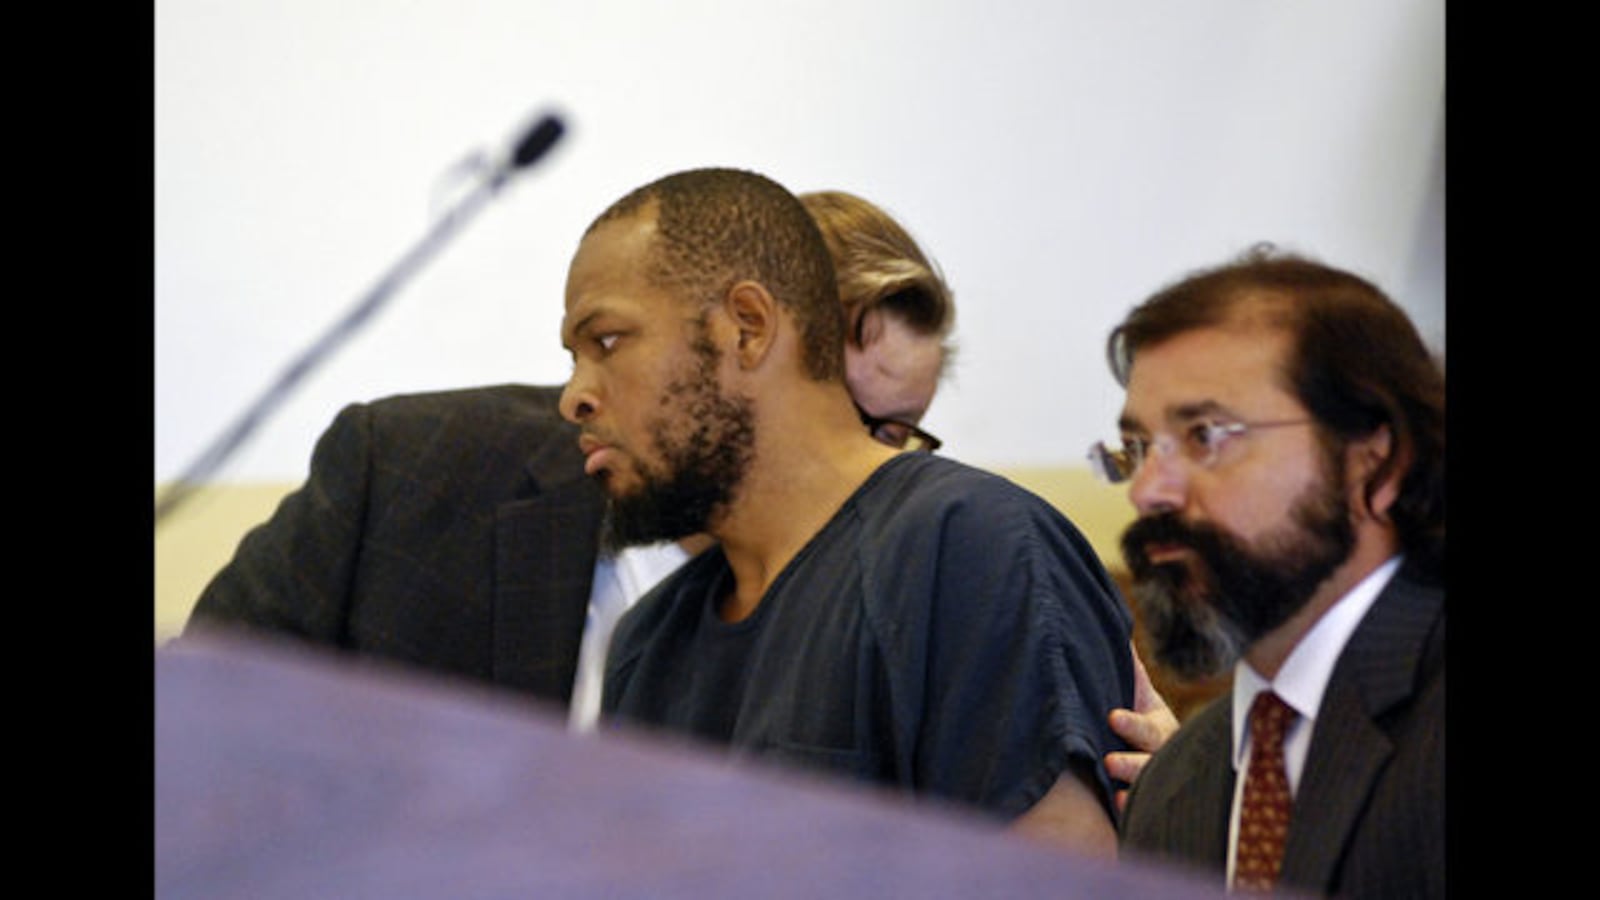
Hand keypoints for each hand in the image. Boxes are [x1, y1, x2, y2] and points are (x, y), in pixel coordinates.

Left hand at [1105, 640, 1179, 812]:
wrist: (1155, 750)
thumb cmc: (1140, 714)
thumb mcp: (1140, 693)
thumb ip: (1130, 668)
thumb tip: (1117, 630)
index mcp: (1159, 726)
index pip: (1149, 727)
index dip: (1132, 724)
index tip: (1112, 717)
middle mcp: (1162, 756)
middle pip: (1152, 761)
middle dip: (1132, 762)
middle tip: (1108, 760)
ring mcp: (1157, 781)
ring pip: (1150, 789)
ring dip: (1134, 790)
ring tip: (1117, 794)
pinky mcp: (1147, 802)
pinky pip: (1144, 813)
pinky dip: (1133, 814)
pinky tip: (1119, 810)